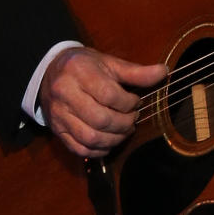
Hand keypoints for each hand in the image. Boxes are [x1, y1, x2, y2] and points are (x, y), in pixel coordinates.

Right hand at [38, 45, 167, 157]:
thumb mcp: (109, 63)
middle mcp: (65, 94)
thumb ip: (136, 72)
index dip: (129, 103)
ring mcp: (58, 115)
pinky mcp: (56, 131)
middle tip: (133, 118)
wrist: (50, 72)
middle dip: (124, 124)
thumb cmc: (85, 66)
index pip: (109, 95)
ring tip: (124, 130)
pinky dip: (99, 151)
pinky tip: (110, 142)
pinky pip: (80, 149)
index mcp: (79, 72)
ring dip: (114, 139)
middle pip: (101, 119)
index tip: (136, 102)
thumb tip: (163, 72)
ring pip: (90, 138)